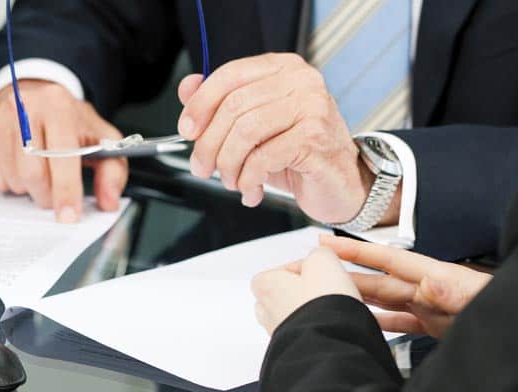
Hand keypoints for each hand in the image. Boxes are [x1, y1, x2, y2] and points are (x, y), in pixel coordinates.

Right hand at [0, 80, 127, 222]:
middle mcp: (23, 106)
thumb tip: (108, 201)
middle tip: (52, 193)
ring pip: (12, 178)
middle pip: (32, 174)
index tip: (68, 215)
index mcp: (57, 104)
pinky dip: (6, 183)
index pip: (61, 155)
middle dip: (45, 195)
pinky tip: (15, 167)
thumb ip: (111, 170)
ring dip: (26, 188)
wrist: (32, 95)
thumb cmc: (66, 121)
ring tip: (35, 173)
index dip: (66, 190)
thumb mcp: (98, 137)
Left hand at [177, 53, 398, 224]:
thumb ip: (219, 103)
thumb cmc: (294, 153)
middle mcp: (301, 81)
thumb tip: (187, 86)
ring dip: (227, 164)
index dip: (200, 104)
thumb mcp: (252, 126)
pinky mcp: (316, 138)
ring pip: (245, 132)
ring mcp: (312, 107)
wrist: (338, 183)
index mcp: (282, 68)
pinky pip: (263, 157)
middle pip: (233, 107)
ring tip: (229, 180)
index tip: (187, 130)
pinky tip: (249, 188)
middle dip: (208, 144)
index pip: (230, 75)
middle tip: (202, 167)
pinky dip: (247, 178)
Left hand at [252, 247, 361, 333]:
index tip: (320, 270)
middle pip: (288, 293)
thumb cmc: (321, 304)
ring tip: (335, 308)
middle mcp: (266, 311)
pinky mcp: (297, 347)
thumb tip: (320, 256)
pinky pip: (311, 331)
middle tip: (327, 289)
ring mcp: (281, 332)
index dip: (305, 268)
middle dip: (308, 290)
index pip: (281, 270)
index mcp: (264, 285)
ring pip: (300, 313)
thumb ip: (318, 253)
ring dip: (318, 309)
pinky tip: (336, 324)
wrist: (331, 343)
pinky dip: (323, 326)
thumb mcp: (323, 260)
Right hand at [321, 235, 491, 336]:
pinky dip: (376, 319)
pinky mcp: (434, 326)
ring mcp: (429, 307)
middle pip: (375, 279)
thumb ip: (455, 290)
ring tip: (324, 292)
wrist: (515, 326)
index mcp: (435, 276)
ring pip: (381, 299)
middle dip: (341, 271)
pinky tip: (361, 320)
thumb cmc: (499, 307)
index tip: (323, 242)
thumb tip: (429, 282)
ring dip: (353, 294)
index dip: (354, 250)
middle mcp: (427, 288)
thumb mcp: (479, 298)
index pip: (386, 258)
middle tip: (308, 268)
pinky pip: (398, 321)